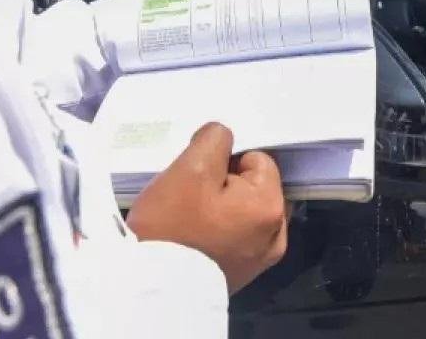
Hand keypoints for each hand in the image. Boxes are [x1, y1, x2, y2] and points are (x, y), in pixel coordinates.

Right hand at [126, 123, 287, 293]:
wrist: (149, 289)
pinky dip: (218, 232)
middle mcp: (276, 234)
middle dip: (224, 185)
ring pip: (242, 212)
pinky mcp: (241, 273)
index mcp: (271, 207)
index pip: (257, 161)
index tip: (199, 179)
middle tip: (191, 200)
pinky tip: (195, 237)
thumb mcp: (190, 169)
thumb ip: (215, 140)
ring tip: (190, 219)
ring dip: (220, 209)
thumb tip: (224, 136)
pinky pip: (235, 237)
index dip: (225, 162)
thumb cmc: (172, 227)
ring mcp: (260, 258)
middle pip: (252, 187)